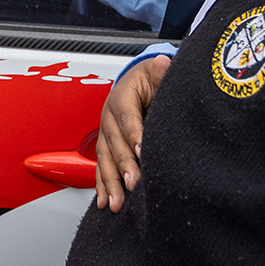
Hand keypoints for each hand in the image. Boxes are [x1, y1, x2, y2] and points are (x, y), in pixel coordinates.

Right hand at [95, 53, 169, 211]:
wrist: (138, 82)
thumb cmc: (150, 79)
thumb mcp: (157, 72)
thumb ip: (161, 72)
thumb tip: (164, 63)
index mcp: (121, 96)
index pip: (128, 117)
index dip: (134, 135)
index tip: (142, 153)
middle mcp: (108, 116)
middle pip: (114, 142)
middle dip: (123, 165)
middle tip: (133, 184)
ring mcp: (104, 132)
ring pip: (104, 159)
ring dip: (109, 182)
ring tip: (116, 202)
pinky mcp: (105, 146)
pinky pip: (100, 166)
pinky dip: (101, 185)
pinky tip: (104, 201)